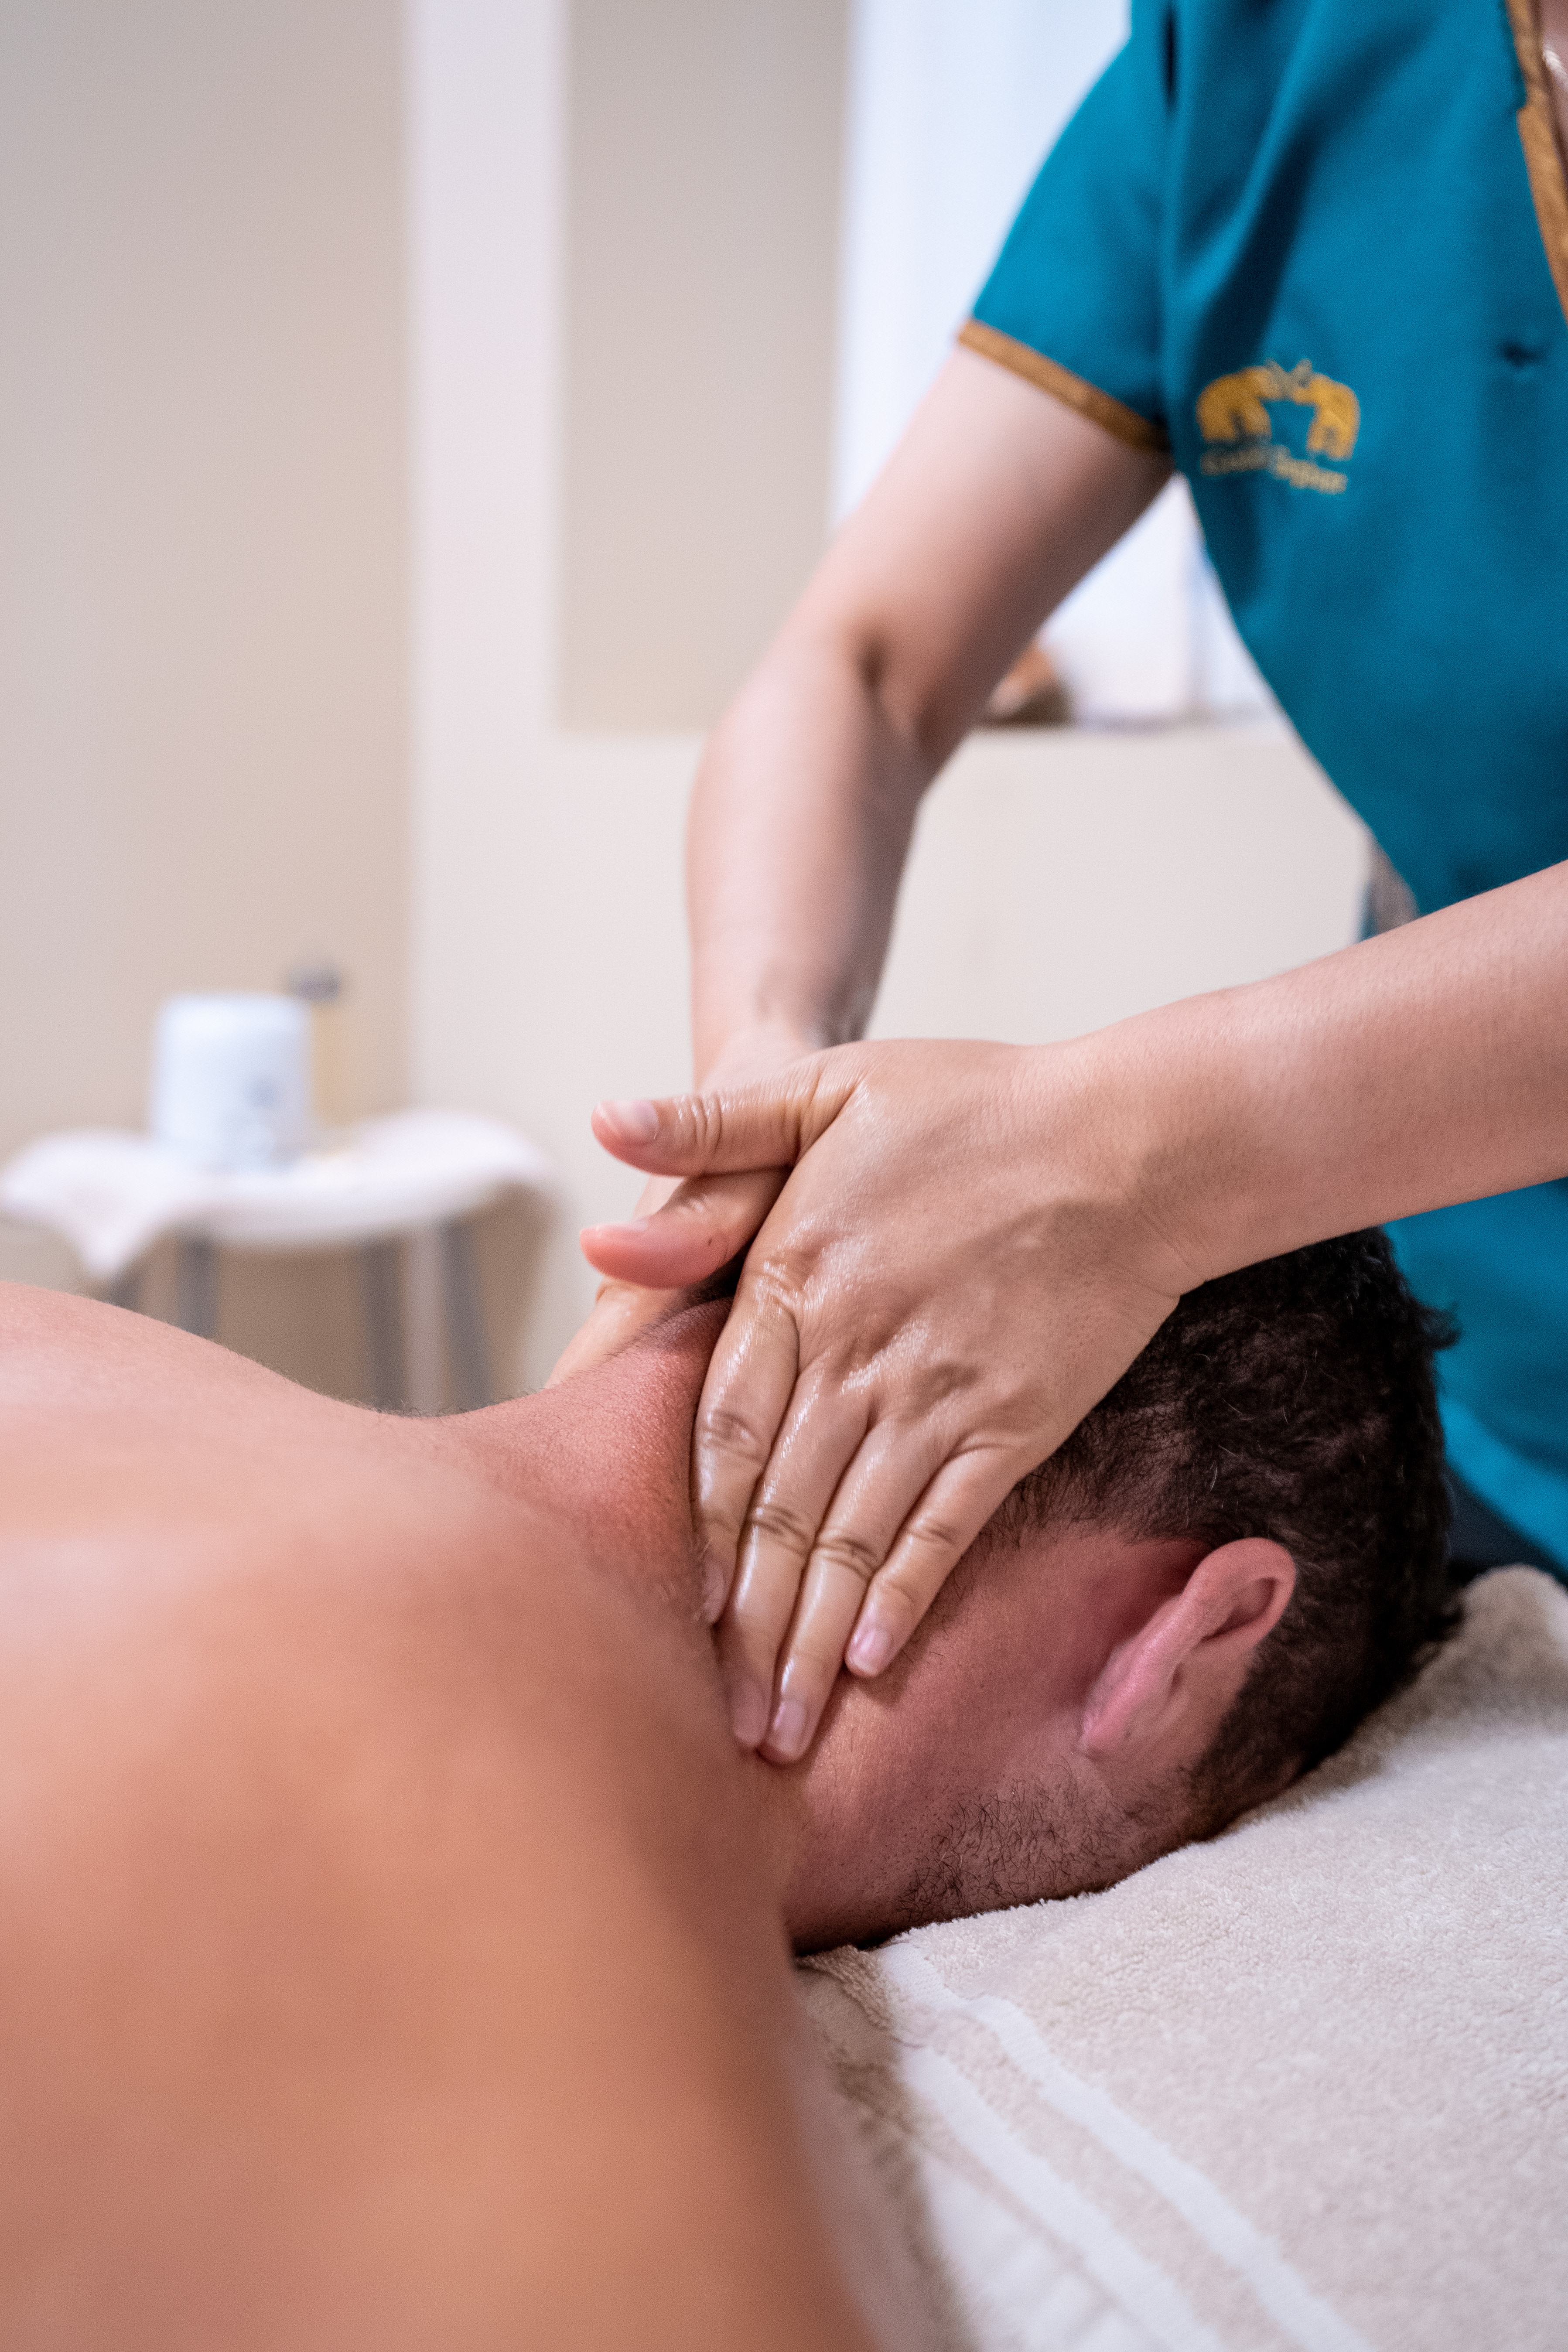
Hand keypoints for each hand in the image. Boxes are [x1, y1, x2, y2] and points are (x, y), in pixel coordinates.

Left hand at [584, 1038, 1196, 1761]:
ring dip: (812, 1638)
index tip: (671, 1613)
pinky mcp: (1013, 1422)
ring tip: (779, 1727)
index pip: (722, 1433)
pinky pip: (945, 1527)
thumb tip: (601, 1127)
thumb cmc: (971, 1103)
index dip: (694, 1531)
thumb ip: (709, 1120)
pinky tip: (875, 1662)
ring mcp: (937, 1394)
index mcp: (795, 1278)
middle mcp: (856, 1351)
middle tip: (714, 1720)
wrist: (1126, 1139)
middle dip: (744, 1625)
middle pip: (777, 1511)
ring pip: (851, 1538)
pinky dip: (906, 1596)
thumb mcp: (824, 1081)